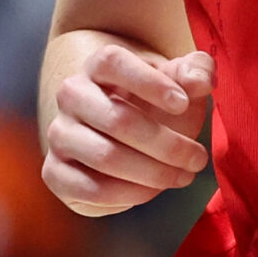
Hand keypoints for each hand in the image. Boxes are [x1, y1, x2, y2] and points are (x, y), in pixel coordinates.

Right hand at [43, 45, 213, 217]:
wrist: (124, 136)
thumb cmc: (156, 103)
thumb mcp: (179, 83)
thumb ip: (195, 72)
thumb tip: (201, 81)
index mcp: (98, 65)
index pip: (114, 63)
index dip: (150, 83)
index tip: (183, 103)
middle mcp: (72, 95)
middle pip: (117, 119)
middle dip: (166, 144)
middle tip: (198, 158)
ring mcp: (60, 134)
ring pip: (105, 156)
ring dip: (153, 172)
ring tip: (183, 175)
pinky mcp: (56, 172)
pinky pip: (90, 188)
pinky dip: (129, 193)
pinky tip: (154, 190)